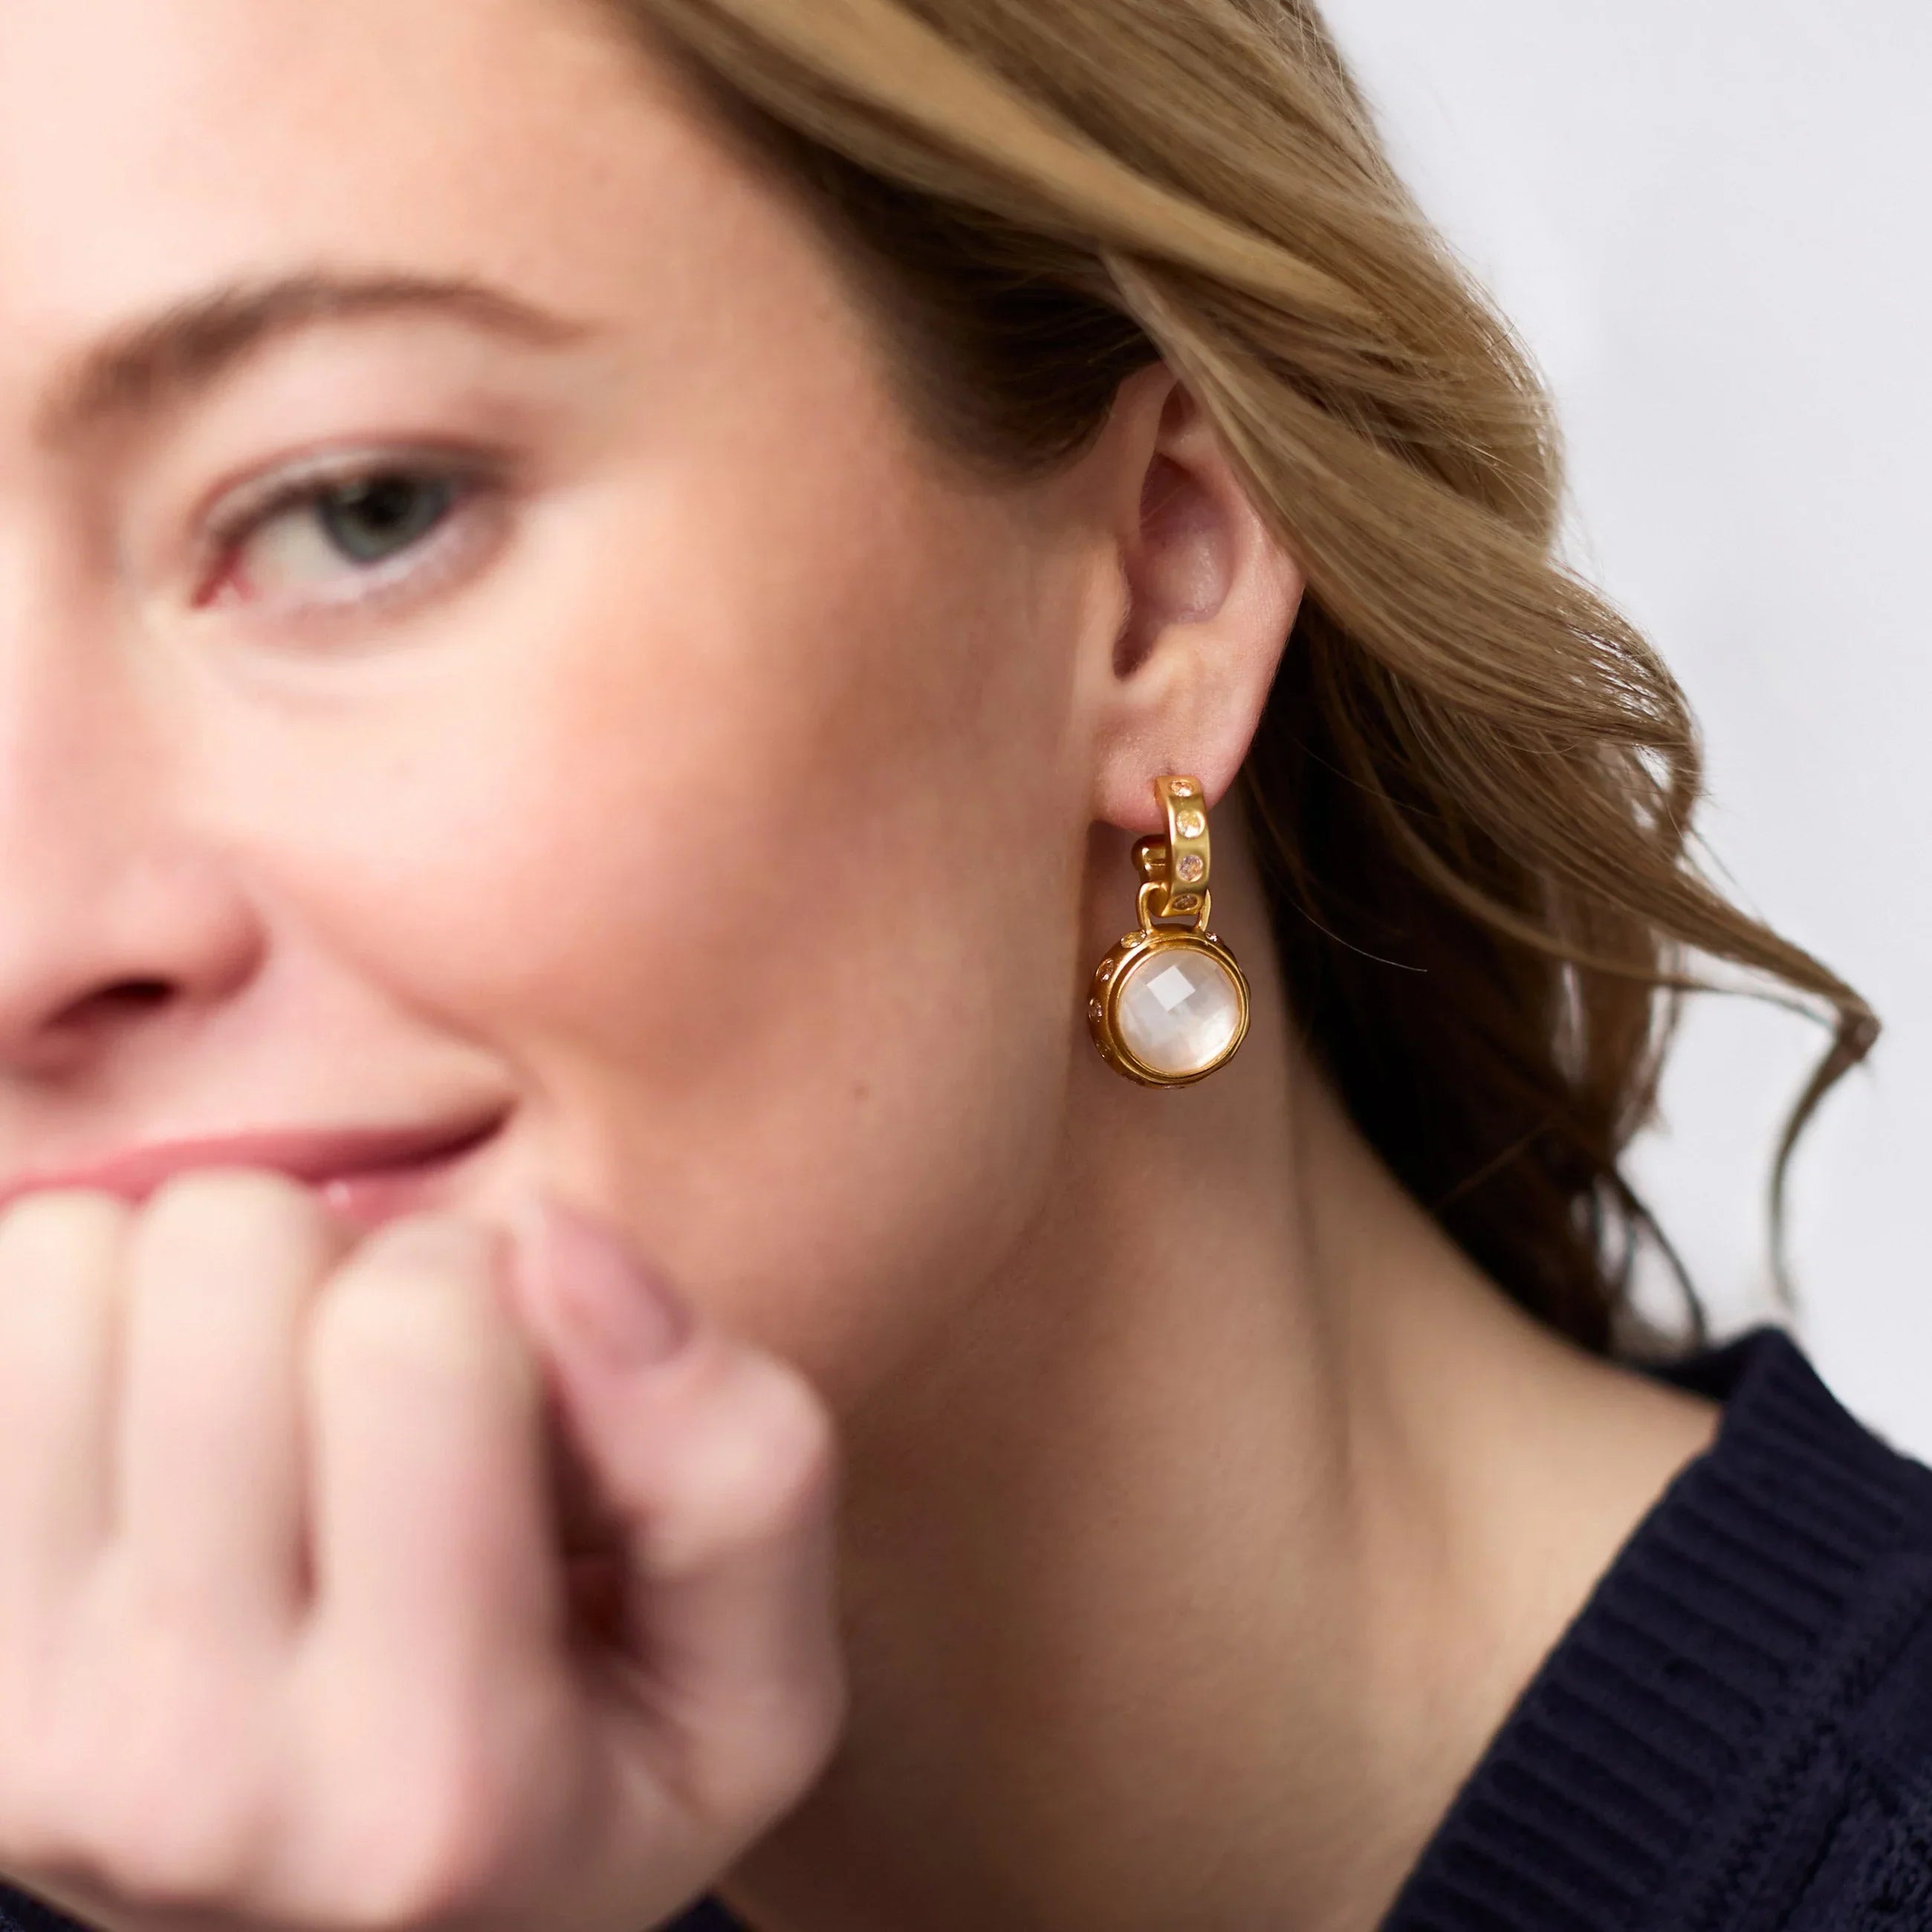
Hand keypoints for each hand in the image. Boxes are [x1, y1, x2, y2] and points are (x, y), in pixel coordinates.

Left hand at [0, 1171, 844, 1930]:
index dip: (494, 1289)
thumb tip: (550, 1238)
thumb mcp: (757, 1680)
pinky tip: (167, 1445)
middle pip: (225, 1260)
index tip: (518, 1385)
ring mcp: (25, 1745)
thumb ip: (733, 1461)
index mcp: (441, 1786)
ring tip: (272, 1419)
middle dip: (338, 1268)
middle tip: (386, 1399)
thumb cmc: (592, 1775)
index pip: (417, 1338)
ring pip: (72, 1257)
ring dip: (191, 1291)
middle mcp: (190, 1785)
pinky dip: (88, 1328)